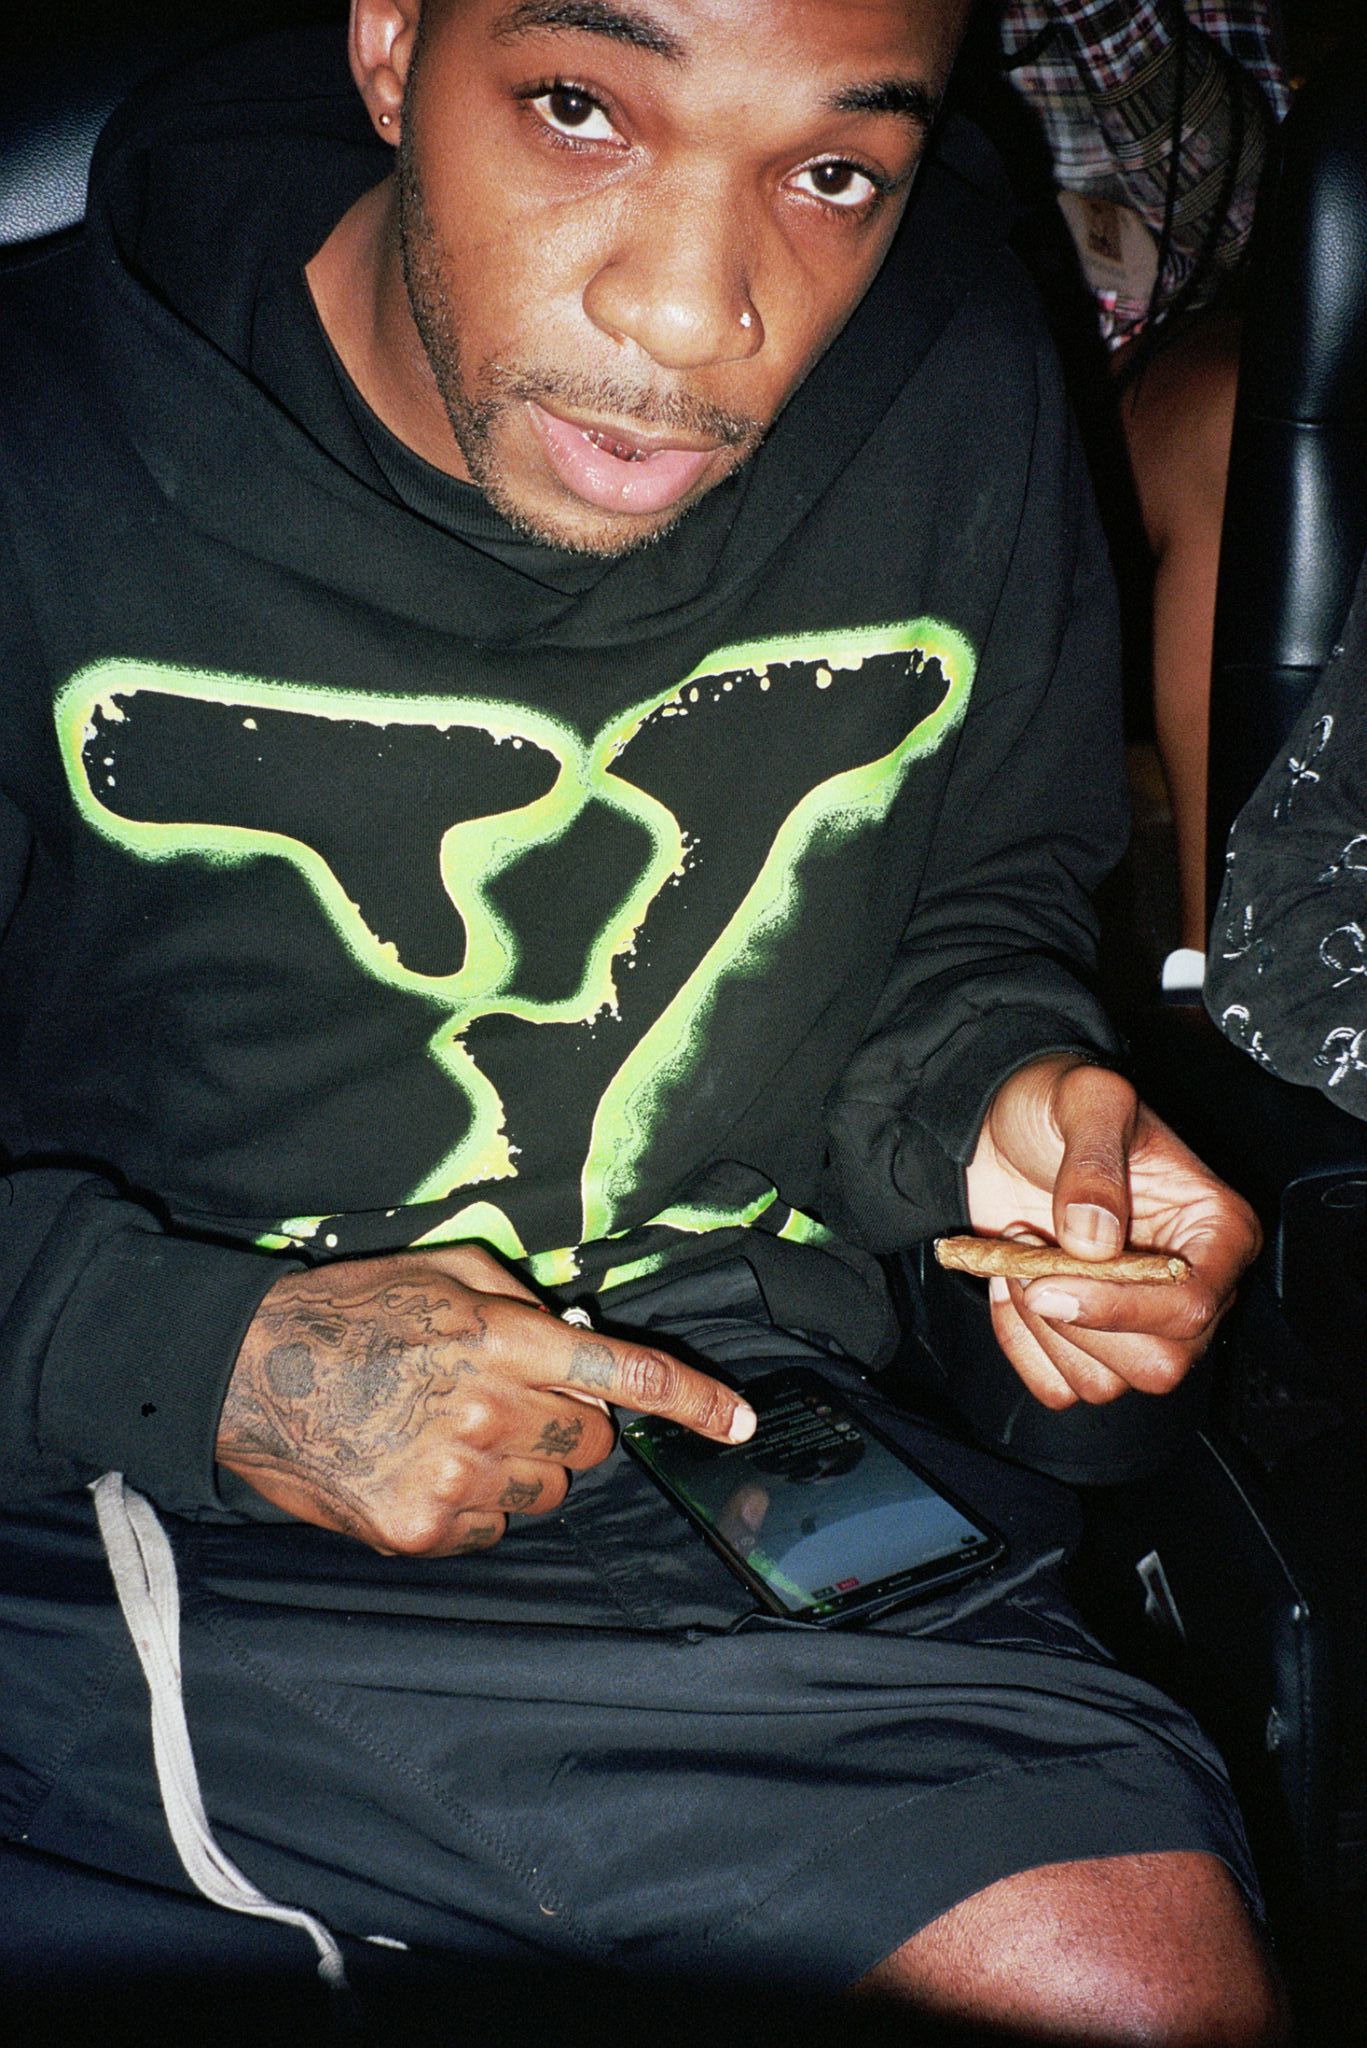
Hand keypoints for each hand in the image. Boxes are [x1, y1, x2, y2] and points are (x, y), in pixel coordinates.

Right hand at [217, 1243, 754, 1555]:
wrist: (248, 1373)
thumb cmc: (352, 1311)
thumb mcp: (444, 1272)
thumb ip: (523, 1301)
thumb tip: (577, 1338)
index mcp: (504, 1340)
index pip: (626, 1374)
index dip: (695, 1400)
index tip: (742, 1422)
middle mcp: (491, 1412)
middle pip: (593, 1443)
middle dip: (570, 1424)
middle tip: (507, 1402)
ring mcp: (456, 1477)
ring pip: (548, 1491)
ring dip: (523, 1467)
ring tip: (452, 1434)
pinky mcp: (421, 1528)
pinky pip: (493, 1529)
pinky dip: (475, 1505)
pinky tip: (423, 1467)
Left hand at [964, 1056, 1260, 1409]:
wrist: (1001, 1121)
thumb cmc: (1058, 1104)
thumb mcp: (1084, 1099)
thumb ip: (1093, 1159)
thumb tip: (1095, 1240)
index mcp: (1215, 1231)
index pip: (1194, 1307)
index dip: (1123, 1309)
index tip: (1050, 1280)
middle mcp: (1187, 1288)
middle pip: (1158, 1364)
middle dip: (1077, 1322)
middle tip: (1029, 1254)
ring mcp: (1136, 1320)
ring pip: (1104, 1384)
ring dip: (1041, 1329)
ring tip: (1019, 1255)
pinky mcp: (1083, 1339)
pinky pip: (1057, 1385)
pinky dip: (1021, 1347)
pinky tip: (1009, 1287)